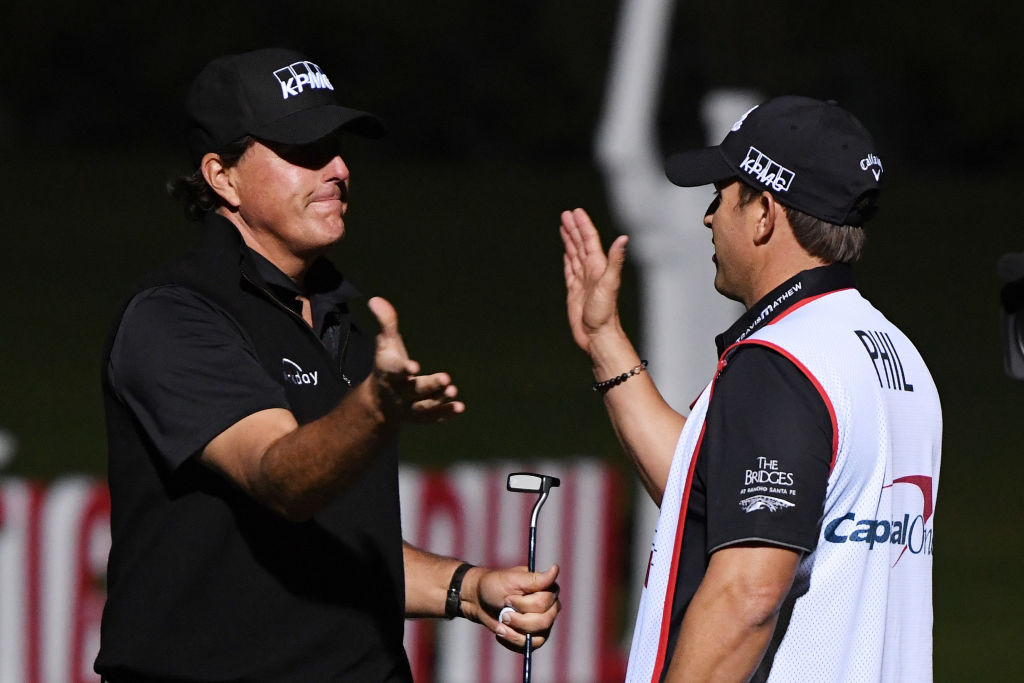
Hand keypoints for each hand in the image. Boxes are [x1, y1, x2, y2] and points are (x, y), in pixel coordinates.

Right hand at [367, 297, 465, 420]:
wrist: (379, 402)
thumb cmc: (387, 365)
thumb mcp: (385, 344)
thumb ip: (386, 323)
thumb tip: (376, 299)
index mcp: (388, 372)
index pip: (394, 370)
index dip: (403, 369)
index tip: (414, 367)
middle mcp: (399, 391)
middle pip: (414, 390)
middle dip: (429, 386)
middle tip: (446, 379)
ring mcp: (409, 406)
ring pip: (424, 406)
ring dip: (438, 400)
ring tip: (453, 391)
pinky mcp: (420, 416)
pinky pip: (432, 418)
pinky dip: (445, 413)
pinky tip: (460, 407)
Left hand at [465, 564, 559, 651]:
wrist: (481, 600)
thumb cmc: (496, 585)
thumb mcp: (513, 580)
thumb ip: (536, 579)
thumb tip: (556, 568)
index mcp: (548, 589)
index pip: (543, 603)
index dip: (522, 604)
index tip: (508, 598)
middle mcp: (550, 607)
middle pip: (543, 622)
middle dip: (519, 620)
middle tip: (504, 613)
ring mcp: (544, 624)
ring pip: (538, 637)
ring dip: (514, 631)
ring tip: (502, 622)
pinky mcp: (535, 637)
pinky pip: (529, 647)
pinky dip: (512, 640)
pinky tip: (503, 630)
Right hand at [560, 208, 628, 353]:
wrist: (598, 336)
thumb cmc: (605, 314)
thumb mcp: (610, 284)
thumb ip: (615, 260)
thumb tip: (623, 239)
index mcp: (598, 266)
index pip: (588, 240)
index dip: (582, 225)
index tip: (575, 212)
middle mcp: (590, 271)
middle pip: (580, 244)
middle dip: (573, 228)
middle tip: (566, 214)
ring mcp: (582, 281)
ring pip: (574, 254)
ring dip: (569, 240)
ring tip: (563, 227)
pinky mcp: (574, 291)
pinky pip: (569, 270)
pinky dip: (567, 259)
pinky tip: (566, 253)